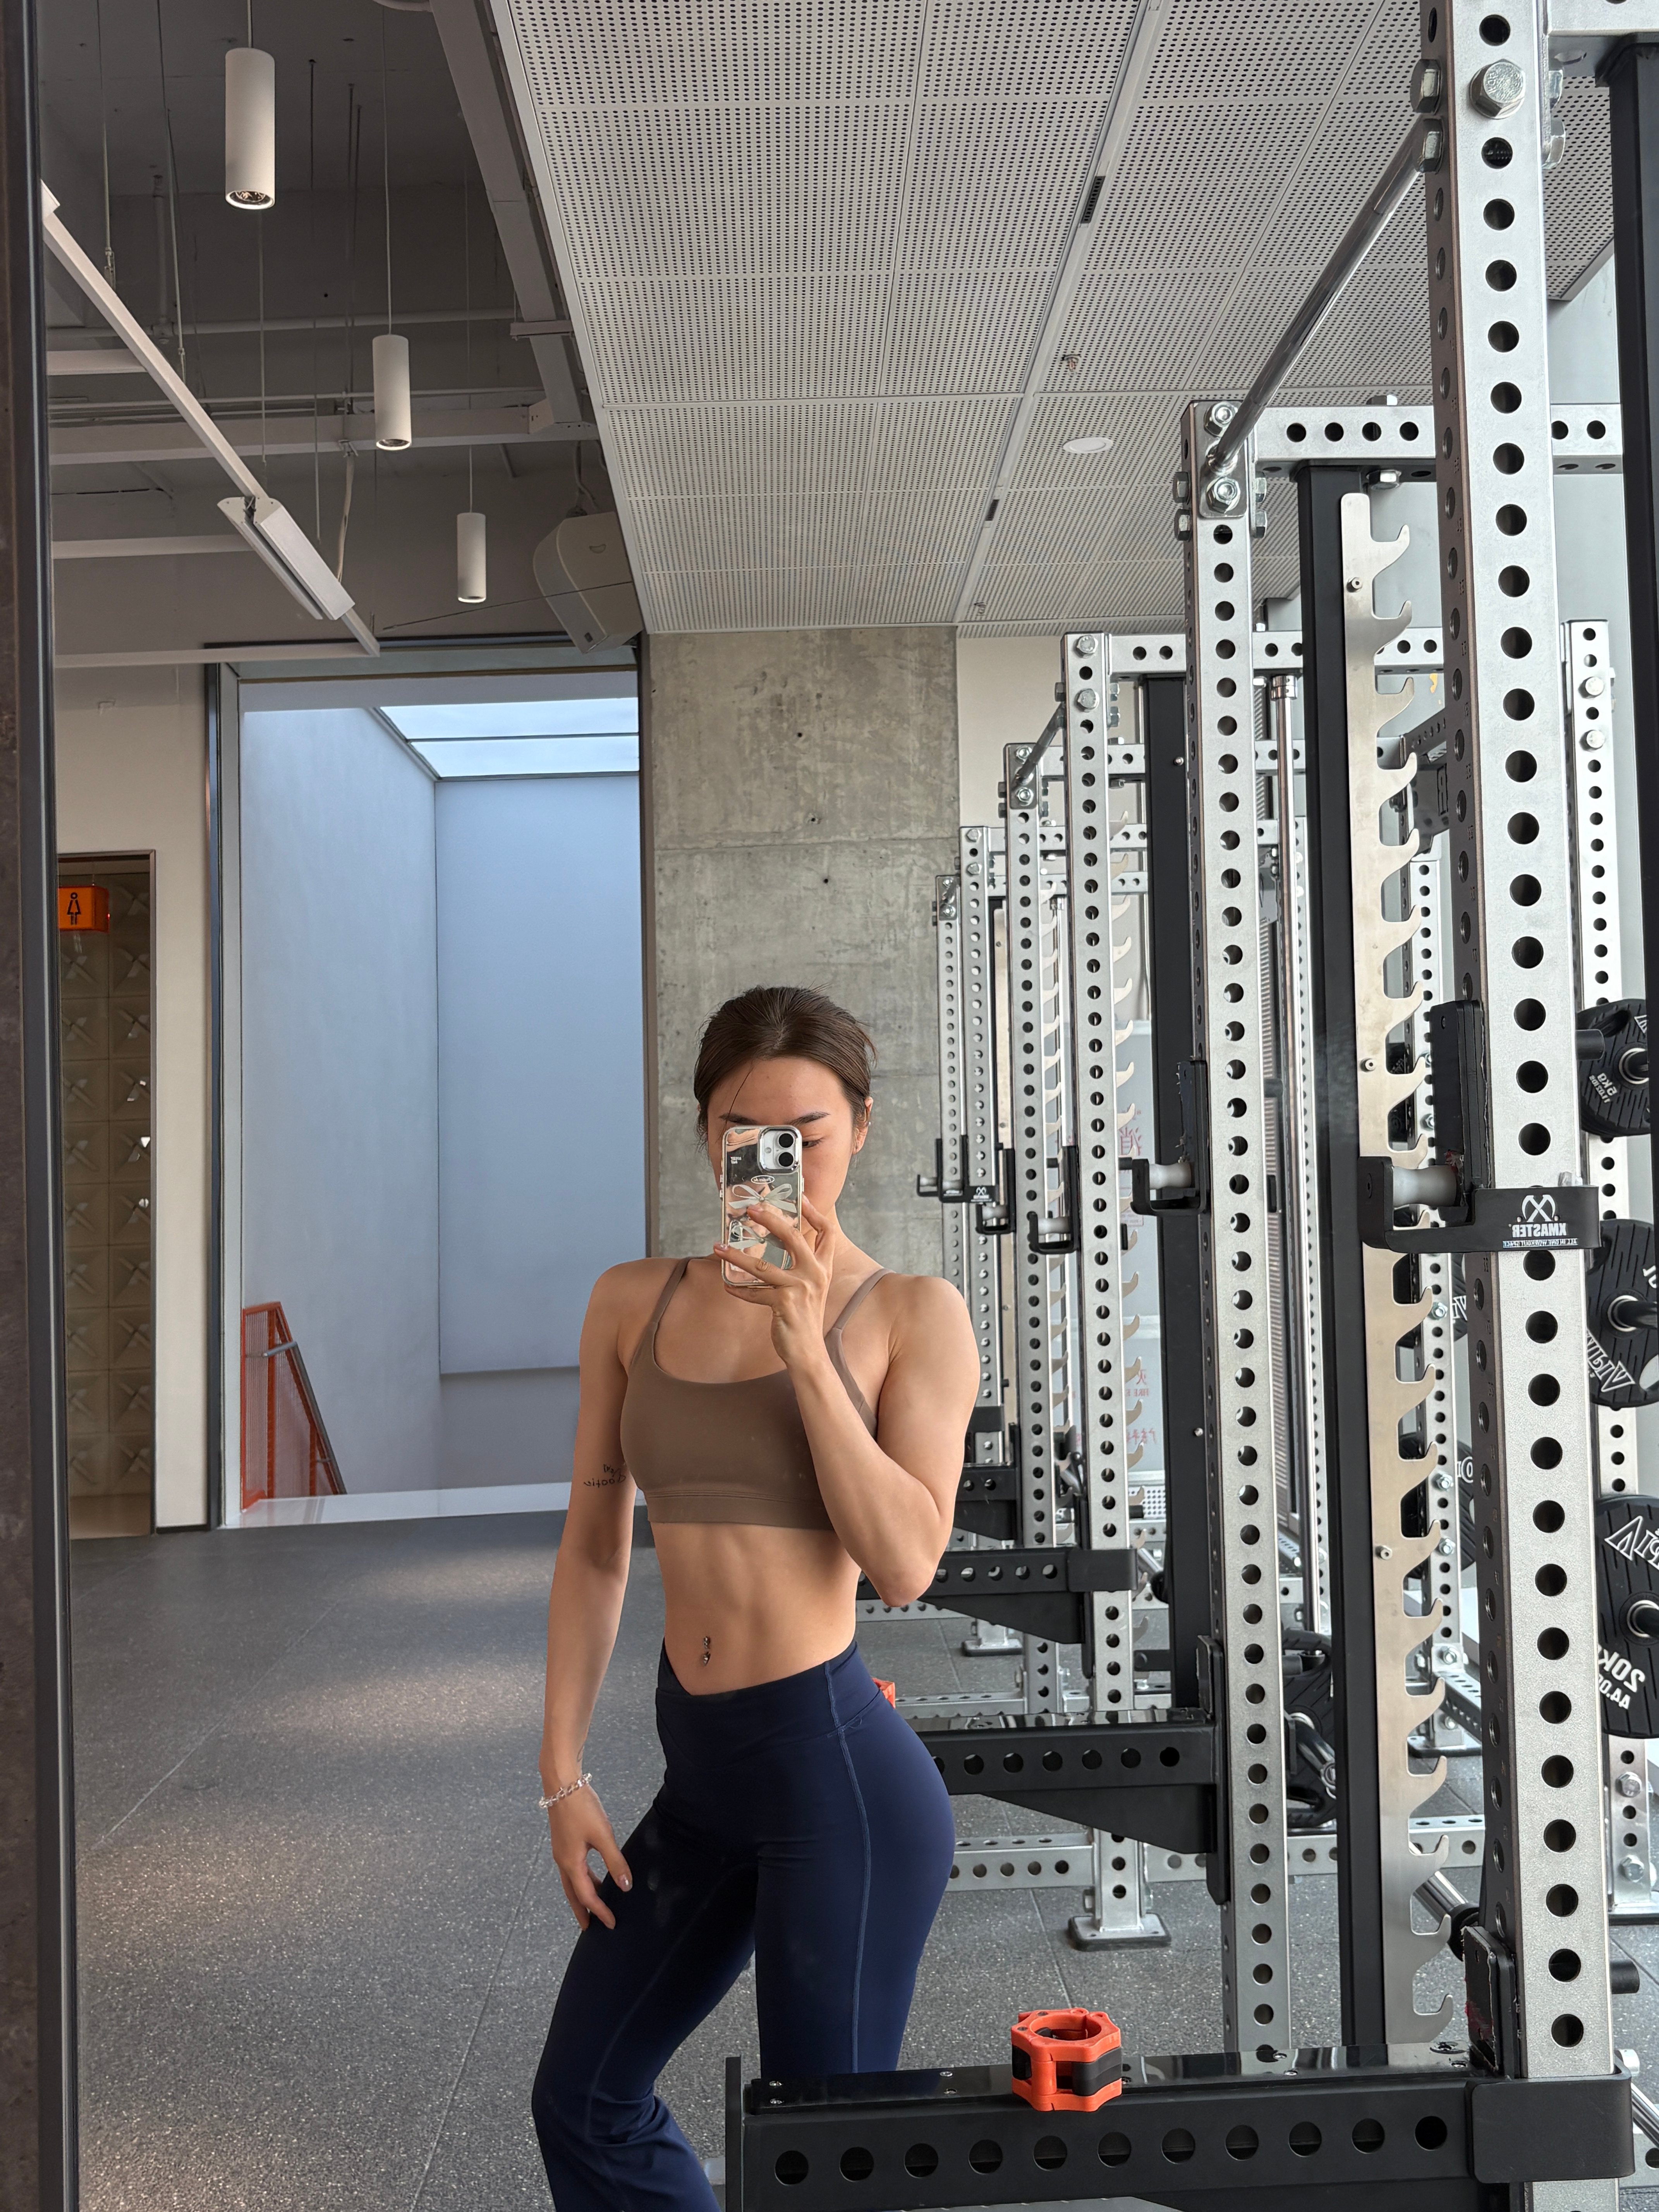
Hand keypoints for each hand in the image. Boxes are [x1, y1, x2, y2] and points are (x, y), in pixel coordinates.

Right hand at [545, 1785, 630, 1930]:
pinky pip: (571, 1869)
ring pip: (571, 1882)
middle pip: (573, 1894)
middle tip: (589, 1928)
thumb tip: (625, 1886)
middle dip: (582, 1911)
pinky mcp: (563, 1842)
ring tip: (594, 1904)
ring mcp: (561, 1852)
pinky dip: (581, 1879)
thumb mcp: (603, 1834)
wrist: (561, 1784)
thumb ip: (615, 1861)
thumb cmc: (581, 1808)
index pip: (587, 1896)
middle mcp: (562, 1861)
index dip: (600, 1911)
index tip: (611, 1924)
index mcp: (571, 1863)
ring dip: (582, 1895)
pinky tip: (591, 1874)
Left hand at [714, 1194, 838, 1370]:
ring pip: (763, 1266)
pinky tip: (727, 1286)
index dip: (814, 1212)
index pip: (826, 1233)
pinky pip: (754, 1293)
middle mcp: (815, 1274)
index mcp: (823, 1268)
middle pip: (794, 1236)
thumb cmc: (804, 1318)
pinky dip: (738, 1290)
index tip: (801, 1196)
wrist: (809, 1352)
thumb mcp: (809, 1288)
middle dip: (771, 1219)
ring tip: (719, 1247)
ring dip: (737, 1256)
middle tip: (752, 1209)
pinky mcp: (784, 1303)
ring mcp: (800, 1289)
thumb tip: (780, 1245)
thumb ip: (800, 1267)